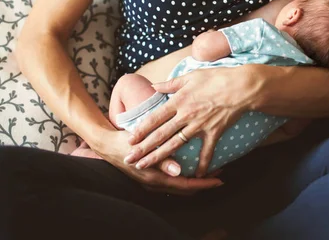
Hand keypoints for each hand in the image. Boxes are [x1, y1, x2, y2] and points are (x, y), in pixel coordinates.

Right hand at [92, 128, 223, 194]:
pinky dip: (187, 176)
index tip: (220, 180)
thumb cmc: (126, 143)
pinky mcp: (152, 176)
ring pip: (181, 185)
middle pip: (186, 188)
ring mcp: (153, 181)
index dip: (205, 184)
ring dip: (197, 179)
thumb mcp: (143, 148)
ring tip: (211, 169)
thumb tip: (179, 171)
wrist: (106, 144)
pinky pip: (174, 180)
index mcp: (155, 178)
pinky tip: (193, 166)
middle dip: (204, 183)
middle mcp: (155, 183)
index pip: (187, 185)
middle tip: (220, 173)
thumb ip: (162, 160)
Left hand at [124, 64, 264, 177]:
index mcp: (179, 101)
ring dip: (160, 157)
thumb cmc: (217, 77)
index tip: (129, 140)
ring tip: (147, 166)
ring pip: (176, 145)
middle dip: (143, 149)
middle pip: (160, 135)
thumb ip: (171, 84)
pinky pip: (207, 151)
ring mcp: (199, 126)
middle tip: (130, 160)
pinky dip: (203, 163)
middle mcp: (186, 115)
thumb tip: (154, 86)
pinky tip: (197, 174)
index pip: (155, 118)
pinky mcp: (214, 132)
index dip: (141, 130)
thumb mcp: (191, 76)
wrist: (241, 86)